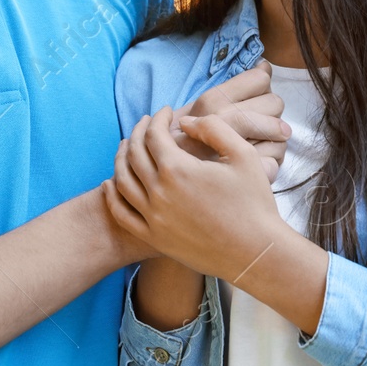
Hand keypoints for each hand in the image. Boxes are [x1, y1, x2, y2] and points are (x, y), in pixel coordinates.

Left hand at [101, 106, 289, 281]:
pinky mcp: (154, 238)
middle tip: (146, 123)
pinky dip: (111, 196)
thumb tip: (184, 123)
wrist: (256, 253)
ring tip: (127, 146)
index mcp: (178, 169)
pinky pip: (121, 214)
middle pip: (134, 153)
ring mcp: (153, 218)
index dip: (158, 118)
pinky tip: (110, 183)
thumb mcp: (243, 154)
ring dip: (121, 158)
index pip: (154, 134)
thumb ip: (213, 128)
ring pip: (122, 181)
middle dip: (138, 132)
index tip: (166, 112)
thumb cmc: (254, 203)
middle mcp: (159, 192)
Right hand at [173, 61, 288, 180]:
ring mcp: (233, 150)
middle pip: (275, 103)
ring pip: (281, 134)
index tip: (257, 99)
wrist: (158, 179)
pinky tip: (256, 166)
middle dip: (271, 113)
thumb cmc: (179, 143)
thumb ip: (232, 87)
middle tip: (258, 126)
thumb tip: (265, 66)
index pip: (260, 79)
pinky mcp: (243, 177)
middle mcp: (223, 120)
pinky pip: (275, 162)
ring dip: (275, 141)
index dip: (264, 87)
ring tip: (257, 147)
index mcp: (212, 100)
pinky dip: (270, 164)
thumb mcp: (194, 109)